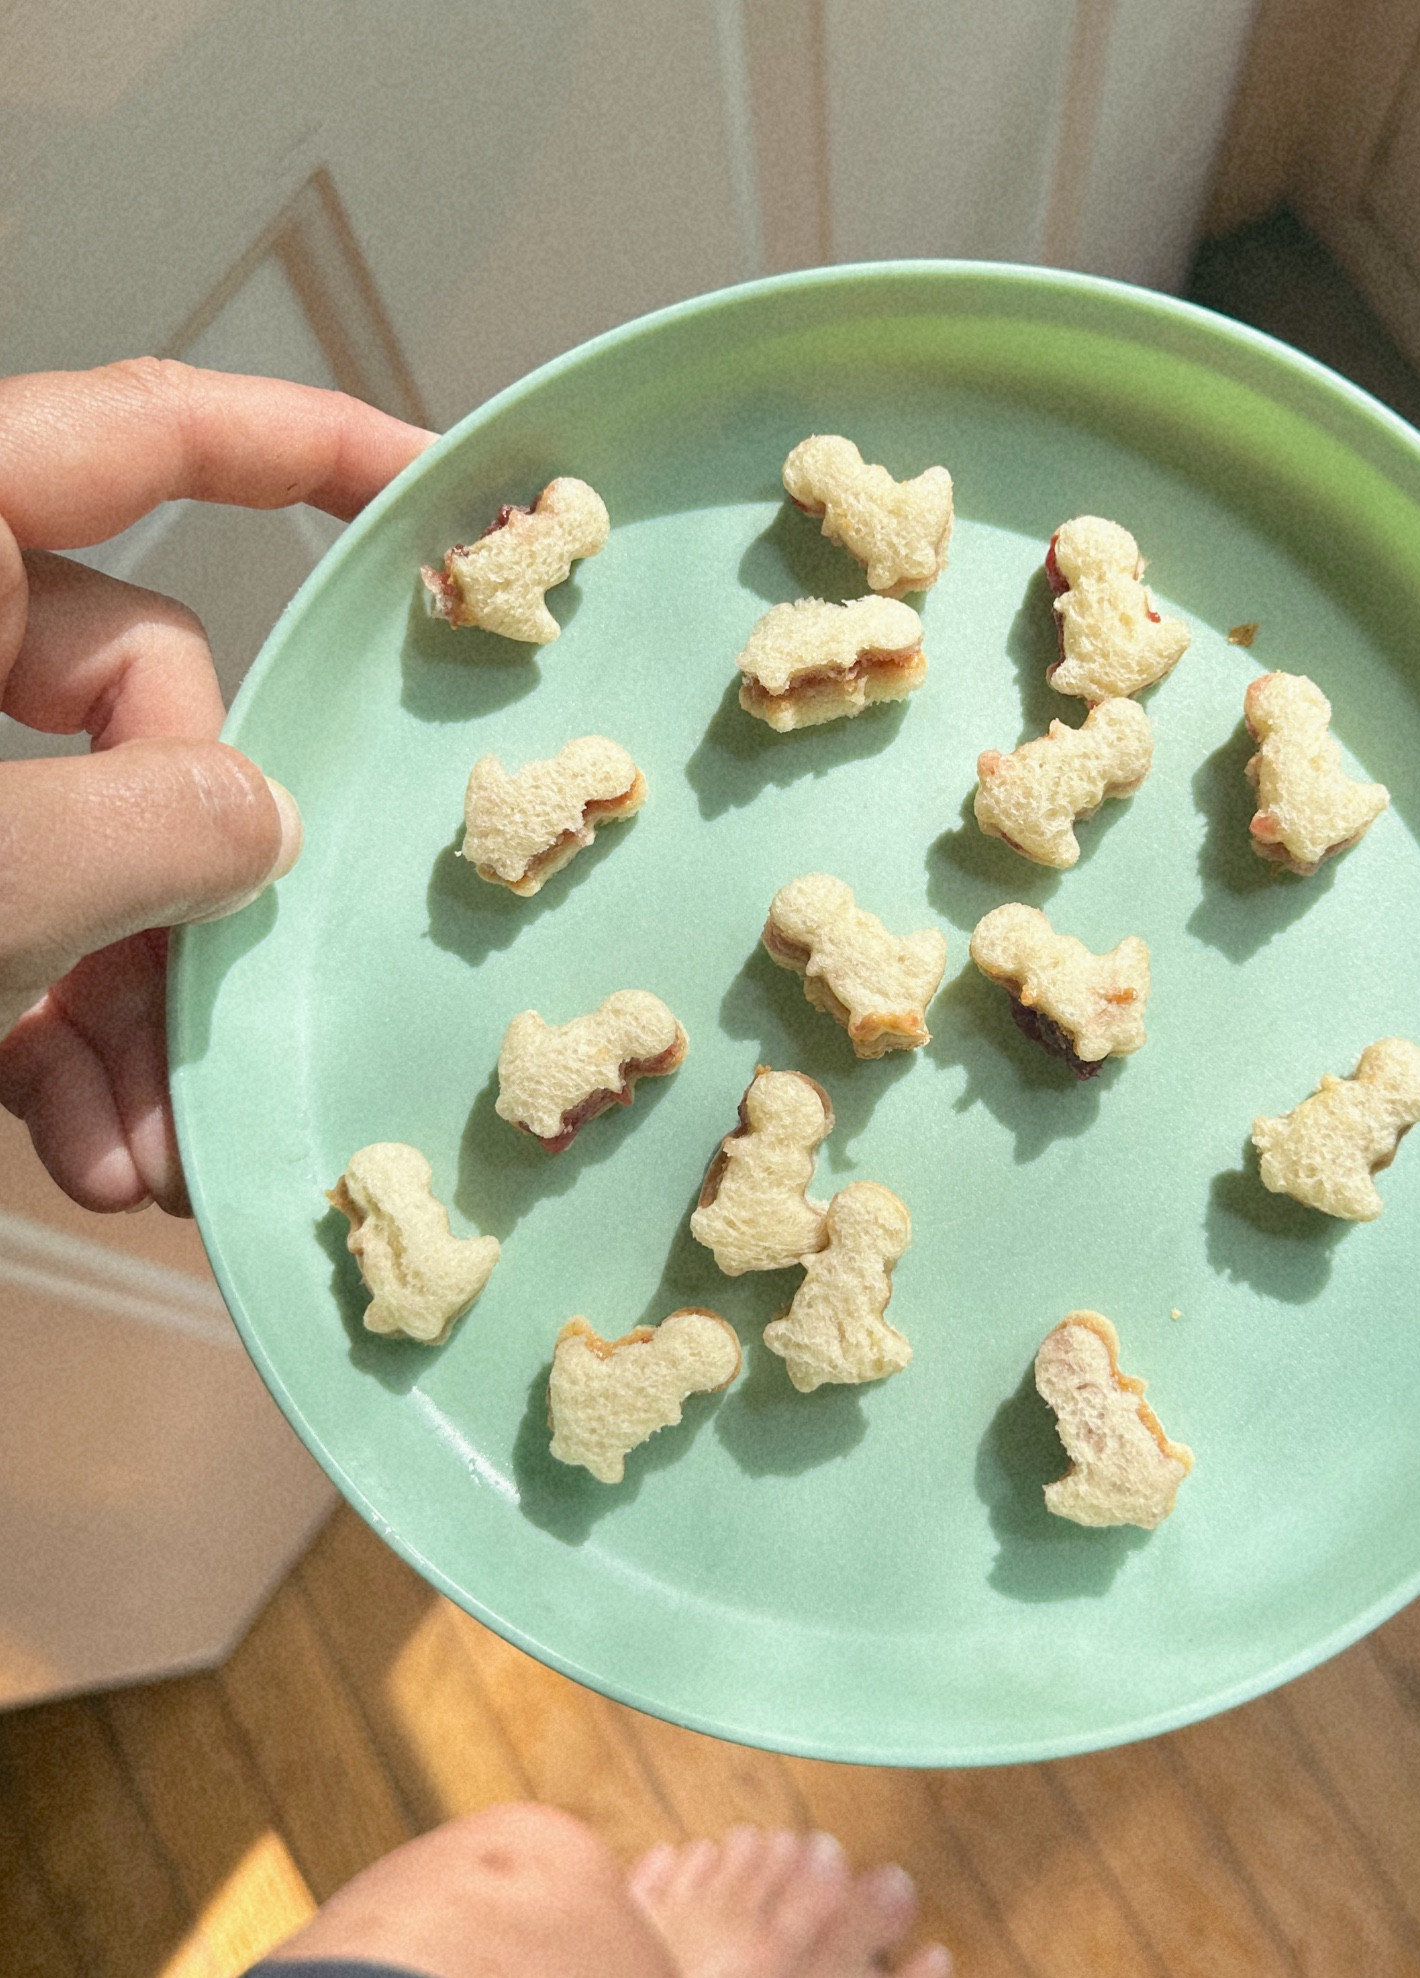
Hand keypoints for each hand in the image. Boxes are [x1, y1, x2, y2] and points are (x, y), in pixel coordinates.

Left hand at [0, 359, 434, 1213]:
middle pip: (137, 705)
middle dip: (188, 883)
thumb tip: (264, 819)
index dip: (303, 445)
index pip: (140, 435)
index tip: (439, 491)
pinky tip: (94, 1160)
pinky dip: (62, 1052)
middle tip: (216, 1016)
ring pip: (87, 850)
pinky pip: (15, 944)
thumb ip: (135, 834)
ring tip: (156, 1159)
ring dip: (139, 1011)